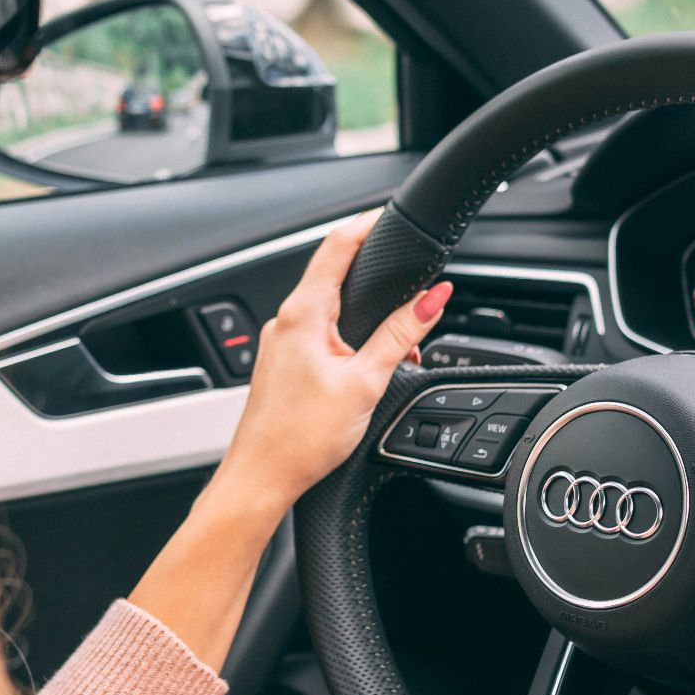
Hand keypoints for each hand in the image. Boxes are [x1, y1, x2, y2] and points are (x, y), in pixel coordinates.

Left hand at [216, 210, 450, 514]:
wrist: (261, 479)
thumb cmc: (300, 438)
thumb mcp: (365, 381)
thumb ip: (401, 335)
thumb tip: (433, 298)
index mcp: (303, 313)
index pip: (337, 245)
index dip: (367, 224)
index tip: (390, 215)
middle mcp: (285, 322)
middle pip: (334, 275)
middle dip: (375, 278)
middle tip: (409, 281)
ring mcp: (280, 343)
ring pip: (328, 311)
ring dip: (364, 318)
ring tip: (397, 346)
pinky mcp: (282, 365)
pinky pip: (318, 337)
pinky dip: (347, 341)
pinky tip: (365, 368)